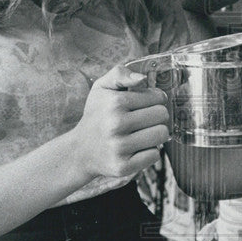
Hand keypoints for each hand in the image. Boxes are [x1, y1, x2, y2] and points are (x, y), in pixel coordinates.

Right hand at [70, 65, 170, 180]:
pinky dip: (149, 152)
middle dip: (157, 116)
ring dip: (155, 134)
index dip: (156, 99)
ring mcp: (119, 147)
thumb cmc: (96, 115)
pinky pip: (154, 155)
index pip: (158, 97)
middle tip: (144, 120)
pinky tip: (137, 148)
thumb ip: (120, 74)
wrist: (79, 151)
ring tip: (142, 133)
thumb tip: (143, 78)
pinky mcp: (123, 166)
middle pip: (162, 115)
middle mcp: (116, 124)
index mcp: (114, 103)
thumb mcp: (101, 88)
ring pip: (161, 135)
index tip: (145, 104)